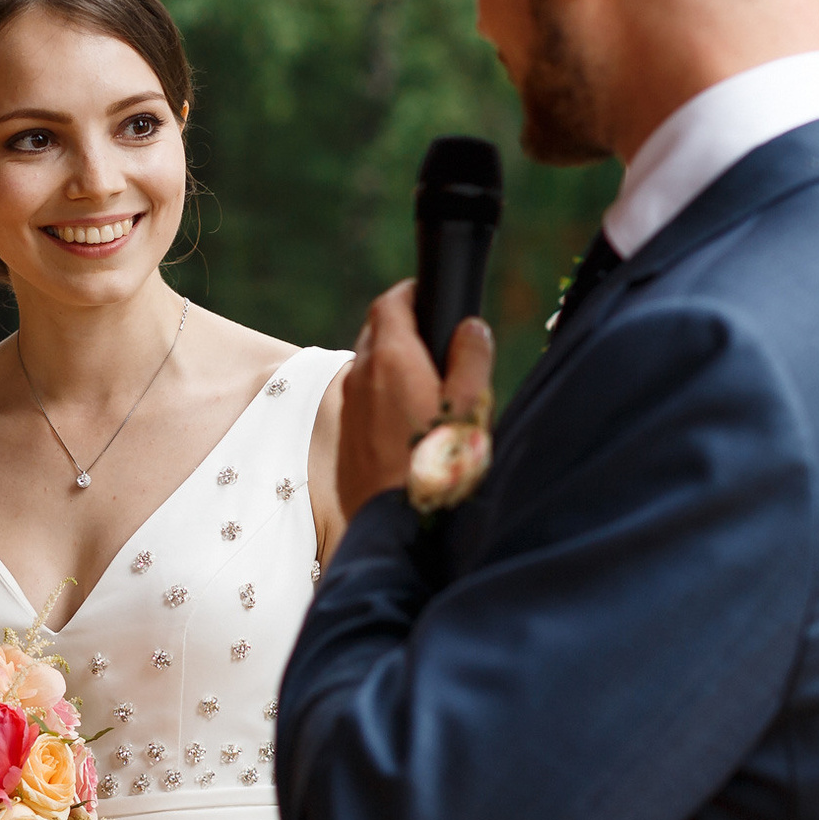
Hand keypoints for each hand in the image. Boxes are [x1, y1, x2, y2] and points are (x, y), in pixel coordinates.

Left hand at [338, 281, 494, 517]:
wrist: (397, 526)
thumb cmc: (439, 464)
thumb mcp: (471, 405)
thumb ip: (472, 358)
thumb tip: (471, 327)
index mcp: (391, 358)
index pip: (391, 303)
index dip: (410, 293)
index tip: (429, 296)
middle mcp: (361, 377)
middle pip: (376, 333)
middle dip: (403, 327)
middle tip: (436, 340)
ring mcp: (349, 409)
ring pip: (368, 370)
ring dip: (393, 366)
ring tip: (429, 384)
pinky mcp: (347, 440)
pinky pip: (363, 404)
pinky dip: (383, 399)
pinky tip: (411, 423)